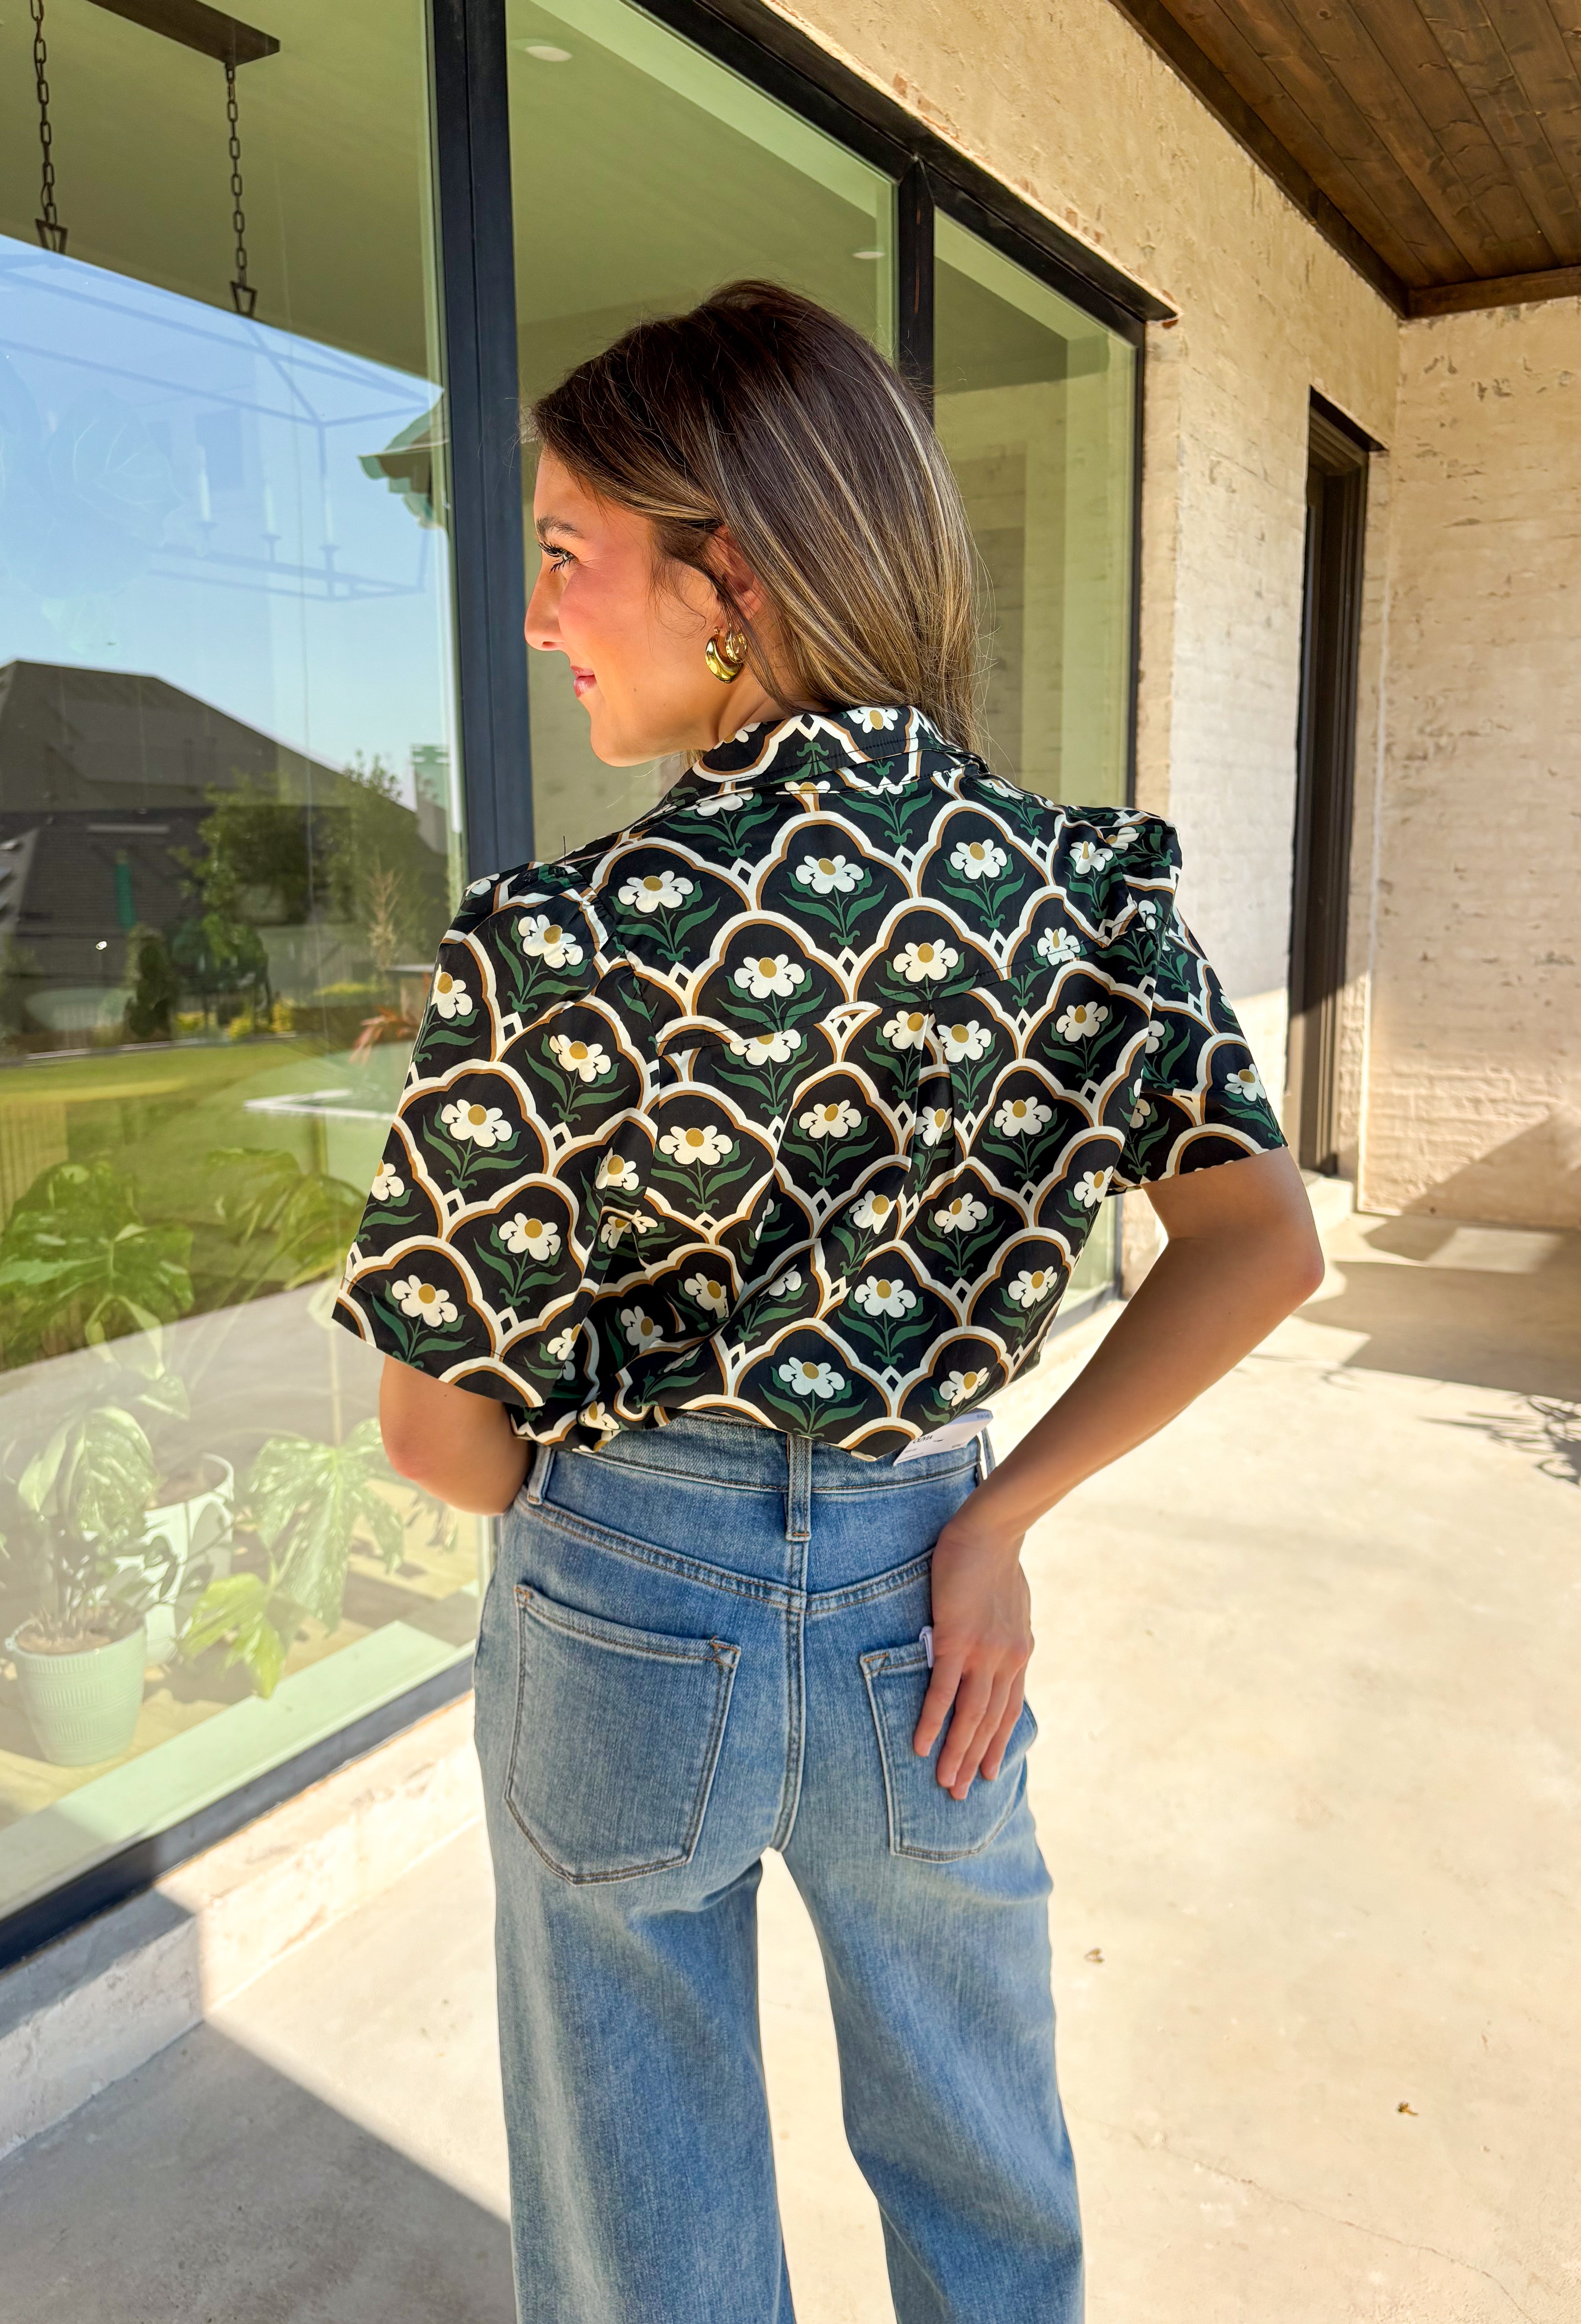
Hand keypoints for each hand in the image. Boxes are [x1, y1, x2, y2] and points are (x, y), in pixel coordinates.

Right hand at [913, 1510, 1032, 1799]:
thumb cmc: (997, 1561)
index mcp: (1019, 1654)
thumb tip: (1001, 1644)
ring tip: (943, 1784)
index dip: (996, 1744)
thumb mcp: (1014, 1607)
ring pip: (970, 1716)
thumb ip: (1007, 1633)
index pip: (1009, 1710)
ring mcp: (982, 1654)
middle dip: (974, 1761)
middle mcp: (1006, 1661)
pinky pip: (943, 1691)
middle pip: (990, 1722)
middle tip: (958, 1794)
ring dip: (956, 1754)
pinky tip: (922, 1746)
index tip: (987, 1773)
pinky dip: (934, 1722)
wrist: (991, 1533)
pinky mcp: (956, 1641)